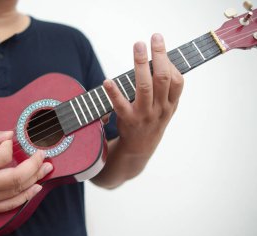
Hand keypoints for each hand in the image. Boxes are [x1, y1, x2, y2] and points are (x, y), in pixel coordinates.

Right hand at [0, 129, 52, 216]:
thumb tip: (9, 134)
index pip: (2, 156)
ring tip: (46, 168)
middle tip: (43, 155)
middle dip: (35, 164)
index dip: (11, 146)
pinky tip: (36, 187)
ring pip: (17, 190)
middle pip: (16, 176)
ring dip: (36, 178)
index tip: (10, 141)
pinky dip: (27, 196)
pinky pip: (11, 205)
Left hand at [104, 33, 183, 155]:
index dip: (171, 62)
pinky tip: (107, 81)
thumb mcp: (166, 108)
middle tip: (154, 37)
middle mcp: (159, 108)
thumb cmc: (152, 122)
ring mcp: (144, 114)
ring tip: (138, 46)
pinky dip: (113, 91)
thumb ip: (168, 89)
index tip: (160, 45)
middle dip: (159, 55)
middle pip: (162, 78)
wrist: (140, 148)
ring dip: (141, 64)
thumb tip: (164, 61)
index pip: (177, 81)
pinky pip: (120, 104)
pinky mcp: (127, 120)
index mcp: (171, 104)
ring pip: (144, 86)